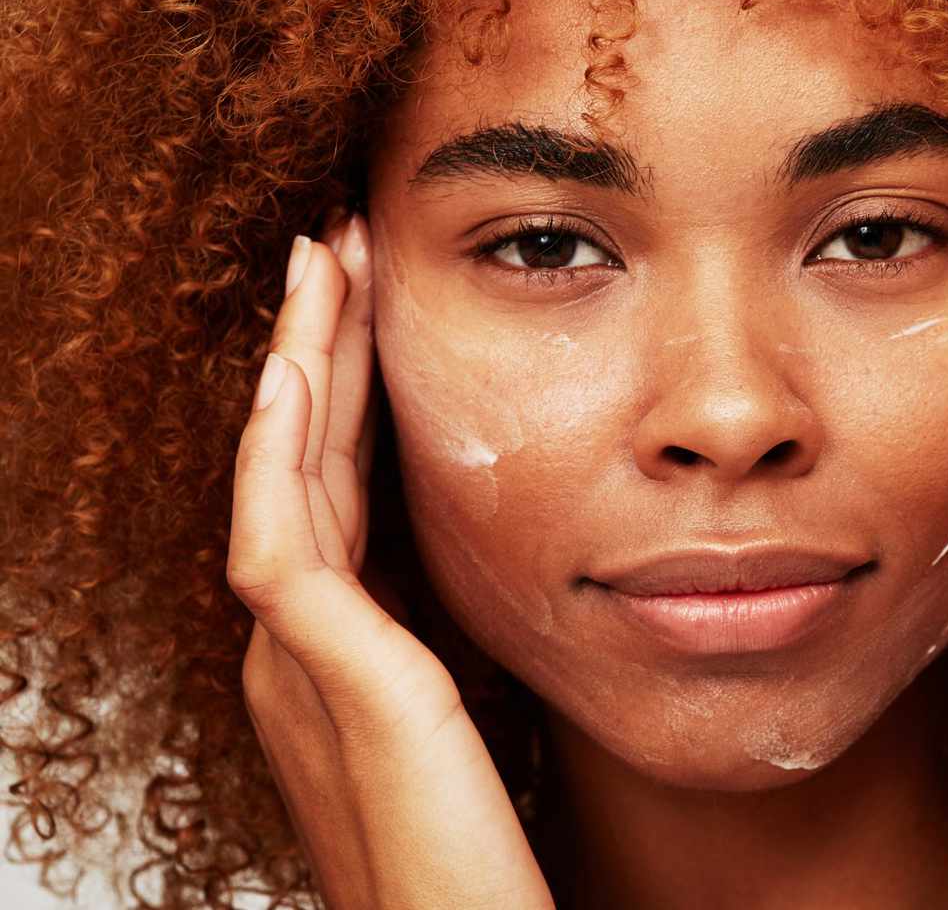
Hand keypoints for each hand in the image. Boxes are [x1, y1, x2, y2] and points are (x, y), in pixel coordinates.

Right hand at [227, 214, 554, 909]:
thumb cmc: (480, 860)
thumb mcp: (470, 727)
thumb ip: (466, 655)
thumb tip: (518, 591)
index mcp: (340, 652)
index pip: (334, 490)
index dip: (347, 394)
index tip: (376, 305)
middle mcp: (299, 648)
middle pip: (298, 463)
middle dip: (317, 350)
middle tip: (335, 249)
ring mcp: (297, 662)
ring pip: (278, 477)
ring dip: (297, 365)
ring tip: (319, 264)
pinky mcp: (324, 678)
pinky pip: (280, 538)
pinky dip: (280, 451)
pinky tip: (293, 371)